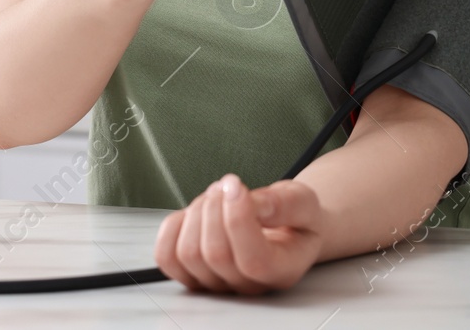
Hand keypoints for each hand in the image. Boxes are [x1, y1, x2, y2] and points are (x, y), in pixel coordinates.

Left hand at [154, 174, 325, 293]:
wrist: (285, 227)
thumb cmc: (294, 218)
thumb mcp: (302, 201)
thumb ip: (284, 204)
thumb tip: (252, 204)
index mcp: (282, 270)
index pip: (253, 261)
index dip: (238, 219)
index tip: (236, 185)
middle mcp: (248, 285)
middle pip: (215, 254)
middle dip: (215, 207)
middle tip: (228, 185)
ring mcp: (218, 283)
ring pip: (188, 254)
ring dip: (196, 212)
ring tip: (215, 197)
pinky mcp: (193, 274)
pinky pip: (167, 257)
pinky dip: (173, 227)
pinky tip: (193, 212)